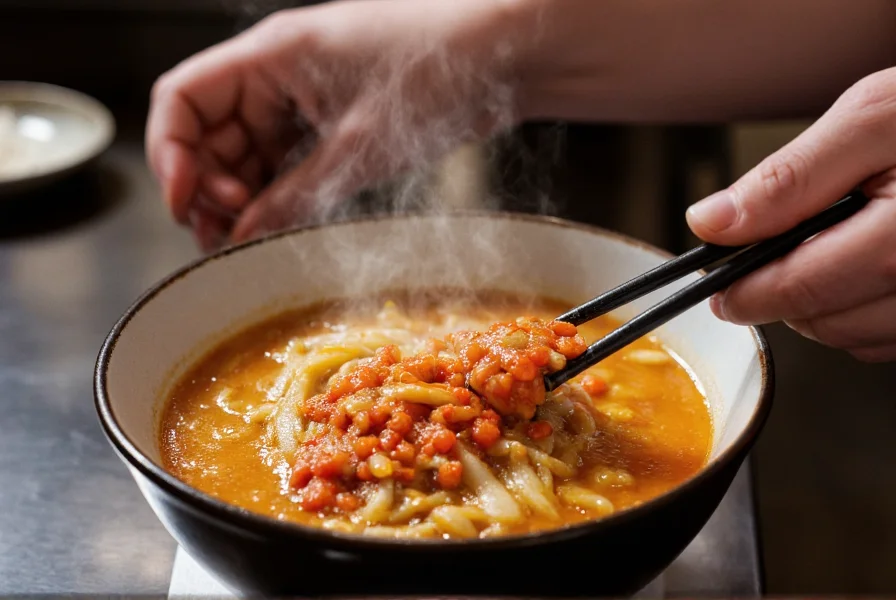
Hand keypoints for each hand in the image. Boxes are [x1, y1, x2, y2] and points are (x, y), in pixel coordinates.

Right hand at [146, 0, 532, 249]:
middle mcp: (277, 71)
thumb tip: (242, 237)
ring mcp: (304, 94)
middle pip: (210, 131)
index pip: (183, 98)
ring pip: (247, 149)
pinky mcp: (330, 116)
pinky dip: (276, 189)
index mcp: (270, 55)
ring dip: (242, 194)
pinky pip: (284, 155)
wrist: (502, 56)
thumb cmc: (437, 73)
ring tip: (249, 239)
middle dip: (210, 186)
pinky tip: (277, 221)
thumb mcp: (358, 147)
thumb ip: (293, 195)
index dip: (171, 155)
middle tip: (224, 238)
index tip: (185, 206)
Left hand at [686, 67, 895, 361]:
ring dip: (821, 308)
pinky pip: (890, 338)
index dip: (747, 292)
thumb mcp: (872, 120)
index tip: (717, 286)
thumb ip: (790, 177)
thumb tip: (713, 222)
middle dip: (781, 296)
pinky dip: (860, 313)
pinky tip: (862, 269)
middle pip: (827, 322)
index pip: (805, 287)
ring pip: (856, 338)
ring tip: (825, 250)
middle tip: (765, 259)